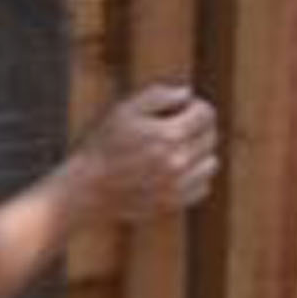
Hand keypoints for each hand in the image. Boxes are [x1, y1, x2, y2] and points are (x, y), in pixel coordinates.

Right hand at [73, 83, 220, 224]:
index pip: (206, 114)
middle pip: (211, 137)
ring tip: (174, 151)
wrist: (85, 188)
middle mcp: (179, 162)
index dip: (195, 106)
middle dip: (197, 127)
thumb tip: (187, 93)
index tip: (180, 109)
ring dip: (199, 154)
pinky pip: (202, 187)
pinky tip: (172, 172)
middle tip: (174, 127)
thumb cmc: (102, 145)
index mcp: (169, 135)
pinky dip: (193, 178)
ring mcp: (178, 186)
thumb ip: (158, 95)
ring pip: (211, 163)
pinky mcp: (174, 204)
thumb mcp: (123, 110)